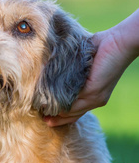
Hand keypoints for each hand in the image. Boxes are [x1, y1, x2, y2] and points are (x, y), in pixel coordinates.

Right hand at [44, 9, 138, 126]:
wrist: (119, 42)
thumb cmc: (99, 50)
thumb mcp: (82, 66)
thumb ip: (70, 74)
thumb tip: (49, 73)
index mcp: (93, 96)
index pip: (75, 112)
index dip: (61, 117)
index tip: (47, 118)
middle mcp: (95, 100)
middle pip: (72, 115)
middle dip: (57, 119)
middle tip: (43, 119)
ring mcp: (94, 97)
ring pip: (71, 110)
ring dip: (56, 112)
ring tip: (42, 110)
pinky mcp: (92, 91)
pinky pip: (72, 101)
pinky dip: (59, 101)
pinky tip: (49, 99)